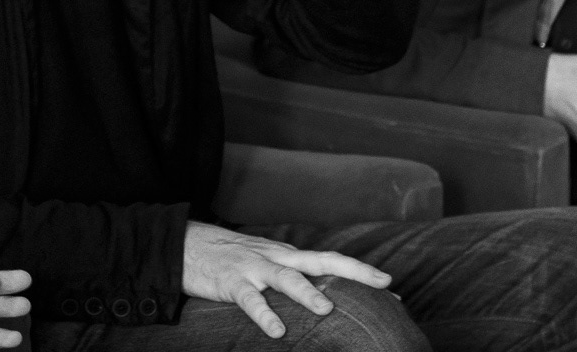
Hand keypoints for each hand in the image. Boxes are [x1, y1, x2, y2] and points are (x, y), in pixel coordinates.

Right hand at [182, 221, 390, 337]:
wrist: (185, 244)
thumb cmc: (229, 259)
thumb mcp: (265, 263)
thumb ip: (290, 275)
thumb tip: (322, 296)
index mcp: (287, 255)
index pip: (331, 261)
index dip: (361, 272)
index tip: (391, 288)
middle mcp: (277, 257)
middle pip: (321, 260)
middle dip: (354, 271)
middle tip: (383, 284)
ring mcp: (254, 268)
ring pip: (286, 277)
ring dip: (307, 292)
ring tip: (326, 308)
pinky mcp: (231, 282)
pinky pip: (250, 300)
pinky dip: (264, 314)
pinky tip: (276, 330)